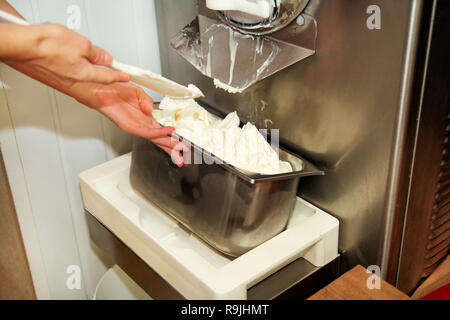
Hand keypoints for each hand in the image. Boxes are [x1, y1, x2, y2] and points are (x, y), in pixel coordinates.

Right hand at [1, 23, 128, 88]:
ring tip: (71, 46)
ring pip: (77, 69)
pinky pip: (65, 67)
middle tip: (96, 55)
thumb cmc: (46, 45)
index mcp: (85, 74)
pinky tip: (60, 50)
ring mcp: (60, 79)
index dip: (118, 75)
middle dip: (96, 64)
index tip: (125, 76)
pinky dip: (67, 59)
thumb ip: (96, 52)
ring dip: (79, 59)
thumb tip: (105, 58)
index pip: (108, 77)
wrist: (21, 46)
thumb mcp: (81, 43)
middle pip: (92, 73)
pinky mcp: (50, 74)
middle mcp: (73, 80)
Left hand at [67, 82, 187, 165]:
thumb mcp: (138, 93)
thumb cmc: (115, 91)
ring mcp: (136, 127)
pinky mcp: (131, 126)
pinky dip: (159, 132)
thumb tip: (151, 111)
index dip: (171, 138)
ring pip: (156, 138)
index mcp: (144, 118)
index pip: (161, 132)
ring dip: (168, 143)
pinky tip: (168, 132)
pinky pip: (148, 131)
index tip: (181, 145)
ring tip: (179, 148)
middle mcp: (141, 125)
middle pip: (159, 140)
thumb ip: (147, 102)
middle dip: (171, 148)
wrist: (101, 90)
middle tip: (182, 157)